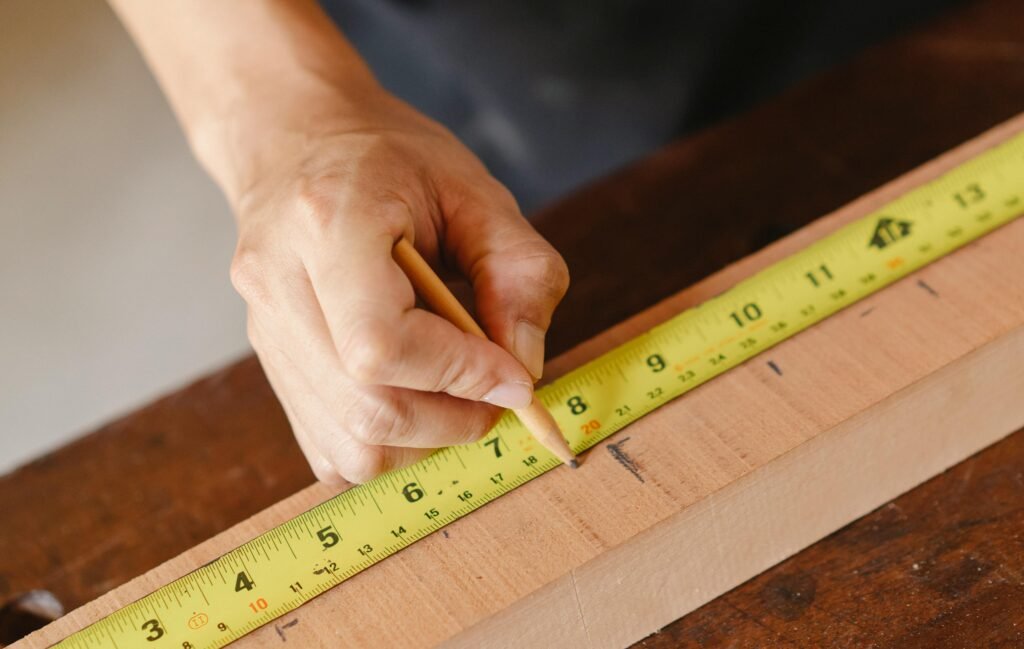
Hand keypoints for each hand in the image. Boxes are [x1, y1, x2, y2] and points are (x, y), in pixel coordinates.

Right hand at [224, 81, 568, 483]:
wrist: (295, 139)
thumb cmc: (387, 158)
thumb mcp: (474, 190)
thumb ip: (518, 273)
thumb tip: (523, 370)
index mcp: (326, 224)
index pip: (382, 344)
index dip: (459, 374)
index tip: (513, 374)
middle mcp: (278, 286)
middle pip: (365, 409)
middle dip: (453, 419)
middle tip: (498, 390)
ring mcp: (266, 332)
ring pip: (348, 446)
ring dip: (426, 440)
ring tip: (458, 390)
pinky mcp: (271, 366)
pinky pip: (331, 448)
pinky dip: (390, 445)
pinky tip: (417, 397)